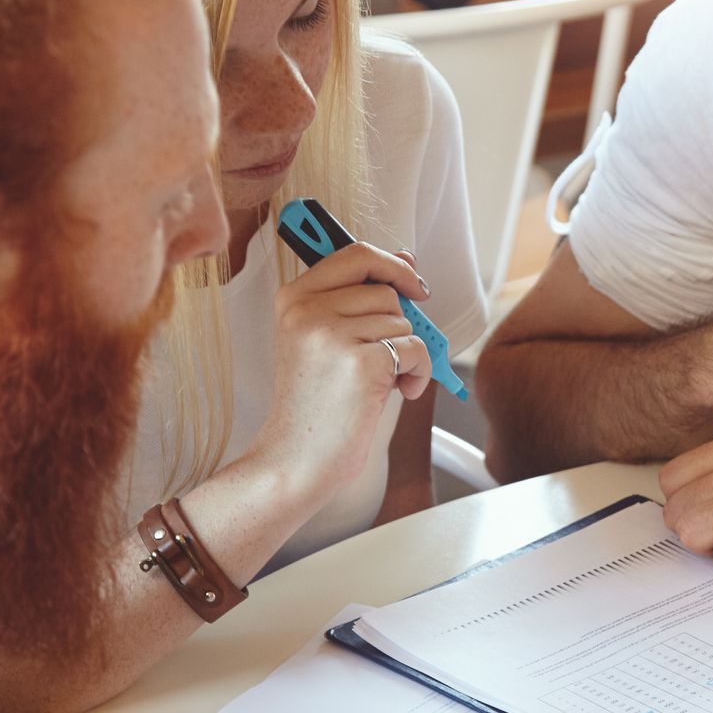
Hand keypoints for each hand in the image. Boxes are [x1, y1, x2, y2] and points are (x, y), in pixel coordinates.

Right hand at [248, 242, 432, 502]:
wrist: (297, 459)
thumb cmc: (317, 404)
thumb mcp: (325, 341)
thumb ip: (358, 299)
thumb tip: (406, 260)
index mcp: (294, 298)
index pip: (355, 253)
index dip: (392, 265)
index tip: (412, 283)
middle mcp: (307, 310)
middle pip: (385, 289)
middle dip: (398, 323)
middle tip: (387, 354)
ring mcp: (332, 334)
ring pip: (403, 322)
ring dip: (405, 354)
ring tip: (379, 382)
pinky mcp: (361, 362)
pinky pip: (416, 350)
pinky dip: (418, 374)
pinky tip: (397, 393)